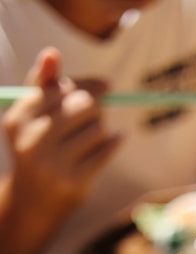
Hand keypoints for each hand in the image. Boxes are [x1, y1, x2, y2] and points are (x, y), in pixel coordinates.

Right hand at [2, 46, 121, 220]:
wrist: (34, 201)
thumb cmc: (37, 148)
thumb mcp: (32, 116)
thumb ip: (42, 84)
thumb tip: (52, 52)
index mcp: (19, 118)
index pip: (63, 88)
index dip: (89, 85)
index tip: (107, 86)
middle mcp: (32, 140)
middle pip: (83, 106)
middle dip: (95, 108)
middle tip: (97, 116)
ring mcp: (53, 164)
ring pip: (97, 129)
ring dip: (102, 130)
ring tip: (94, 138)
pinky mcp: (73, 182)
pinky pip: (105, 151)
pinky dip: (115, 143)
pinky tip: (118, 139)